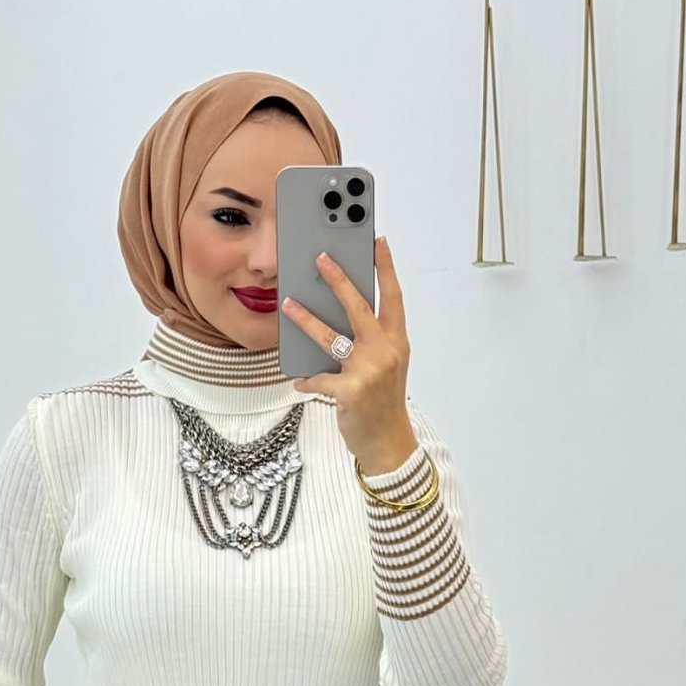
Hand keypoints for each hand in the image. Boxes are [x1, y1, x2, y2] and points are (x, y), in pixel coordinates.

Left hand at [281, 235, 418, 474]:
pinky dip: (307, 380)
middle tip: (321, 257)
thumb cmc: (383, 401)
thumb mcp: (387, 365)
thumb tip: (339, 313)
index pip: (393, 297)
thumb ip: (371, 339)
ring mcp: (369, 371)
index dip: (386, 268)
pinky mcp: (350, 391)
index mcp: (397, 342)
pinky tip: (298, 379)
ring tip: (288, 305)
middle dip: (339, 280)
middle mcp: (385, 352)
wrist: (389, 443)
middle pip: (360, 307)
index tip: (378, 242)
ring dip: (306, 320)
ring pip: (331, 337)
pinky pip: (320, 379)